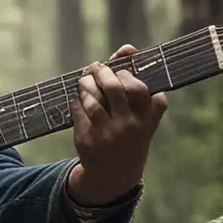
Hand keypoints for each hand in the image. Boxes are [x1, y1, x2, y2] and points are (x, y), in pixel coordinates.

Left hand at [68, 44, 167, 204]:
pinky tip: (79, 98)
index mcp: (145, 119)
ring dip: (85, 83)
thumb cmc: (131, 136)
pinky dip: (77, 100)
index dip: (125, 73)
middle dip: (101, 72)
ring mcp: (107, 134)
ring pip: (92, 98)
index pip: (138, 87)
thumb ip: (137, 82)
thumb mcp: (142, 116)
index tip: (118, 71)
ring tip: (84, 80)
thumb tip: (127, 47)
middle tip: (95, 67)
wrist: (114, 175)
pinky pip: (78, 109)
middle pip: (114, 88)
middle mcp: (128, 127)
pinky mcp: (87, 139)